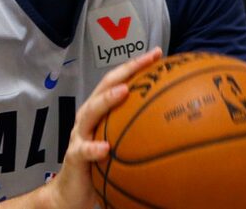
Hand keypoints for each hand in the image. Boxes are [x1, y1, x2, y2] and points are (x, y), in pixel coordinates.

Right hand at [44, 47, 162, 208]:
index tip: (158, 53)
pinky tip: (105, 149)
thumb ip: (139, 131)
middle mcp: (89, 117)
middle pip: (105, 86)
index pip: (119, 80)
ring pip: (91, 112)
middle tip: (147, 61)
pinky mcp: (74, 157)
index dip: (136, 65)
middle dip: (126, 70)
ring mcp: (79, 135)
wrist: (72, 193)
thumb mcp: (121, 144)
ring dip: (107, 100)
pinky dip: (93, 148)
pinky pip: (83, 151)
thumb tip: (172, 121)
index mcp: (101, 110)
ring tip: (124, 91)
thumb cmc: (100, 164)